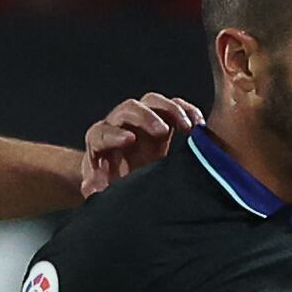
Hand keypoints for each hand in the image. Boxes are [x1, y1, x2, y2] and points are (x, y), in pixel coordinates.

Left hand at [81, 92, 202, 197]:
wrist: (125, 179)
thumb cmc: (112, 183)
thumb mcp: (102, 189)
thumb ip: (95, 188)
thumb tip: (91, 187)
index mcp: (100, 141)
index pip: (103, 132)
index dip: (114, 135)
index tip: (130, 140)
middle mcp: (119, 124)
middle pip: (128, 109)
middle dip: (146, 117)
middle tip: (163, 131)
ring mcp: (142, 120)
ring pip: (153, 102)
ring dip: (171, 110)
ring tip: (189, 128)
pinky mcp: (163, 120)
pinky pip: (175, 106)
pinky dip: (187, 111)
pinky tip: (199, 124)